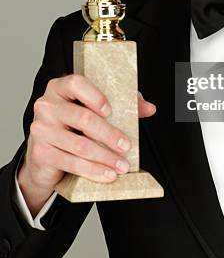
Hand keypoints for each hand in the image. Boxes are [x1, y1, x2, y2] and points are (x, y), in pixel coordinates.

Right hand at [18, 74, 155, 208]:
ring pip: (79, 144)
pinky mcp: (40, 152)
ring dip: (105, 157)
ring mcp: (41, 129)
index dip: (95, 96)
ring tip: (121, 165)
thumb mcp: (93, 110)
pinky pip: (70, 162)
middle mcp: (47, 105)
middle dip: (109, 135)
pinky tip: (106, 174)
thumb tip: (149, 108)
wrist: (45, 153)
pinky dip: (92, 170)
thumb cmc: (73, 126)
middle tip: (126, 146)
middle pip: (83, 118)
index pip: (76, 83)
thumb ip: (122, 104)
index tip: (111, 111)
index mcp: (60, 88)